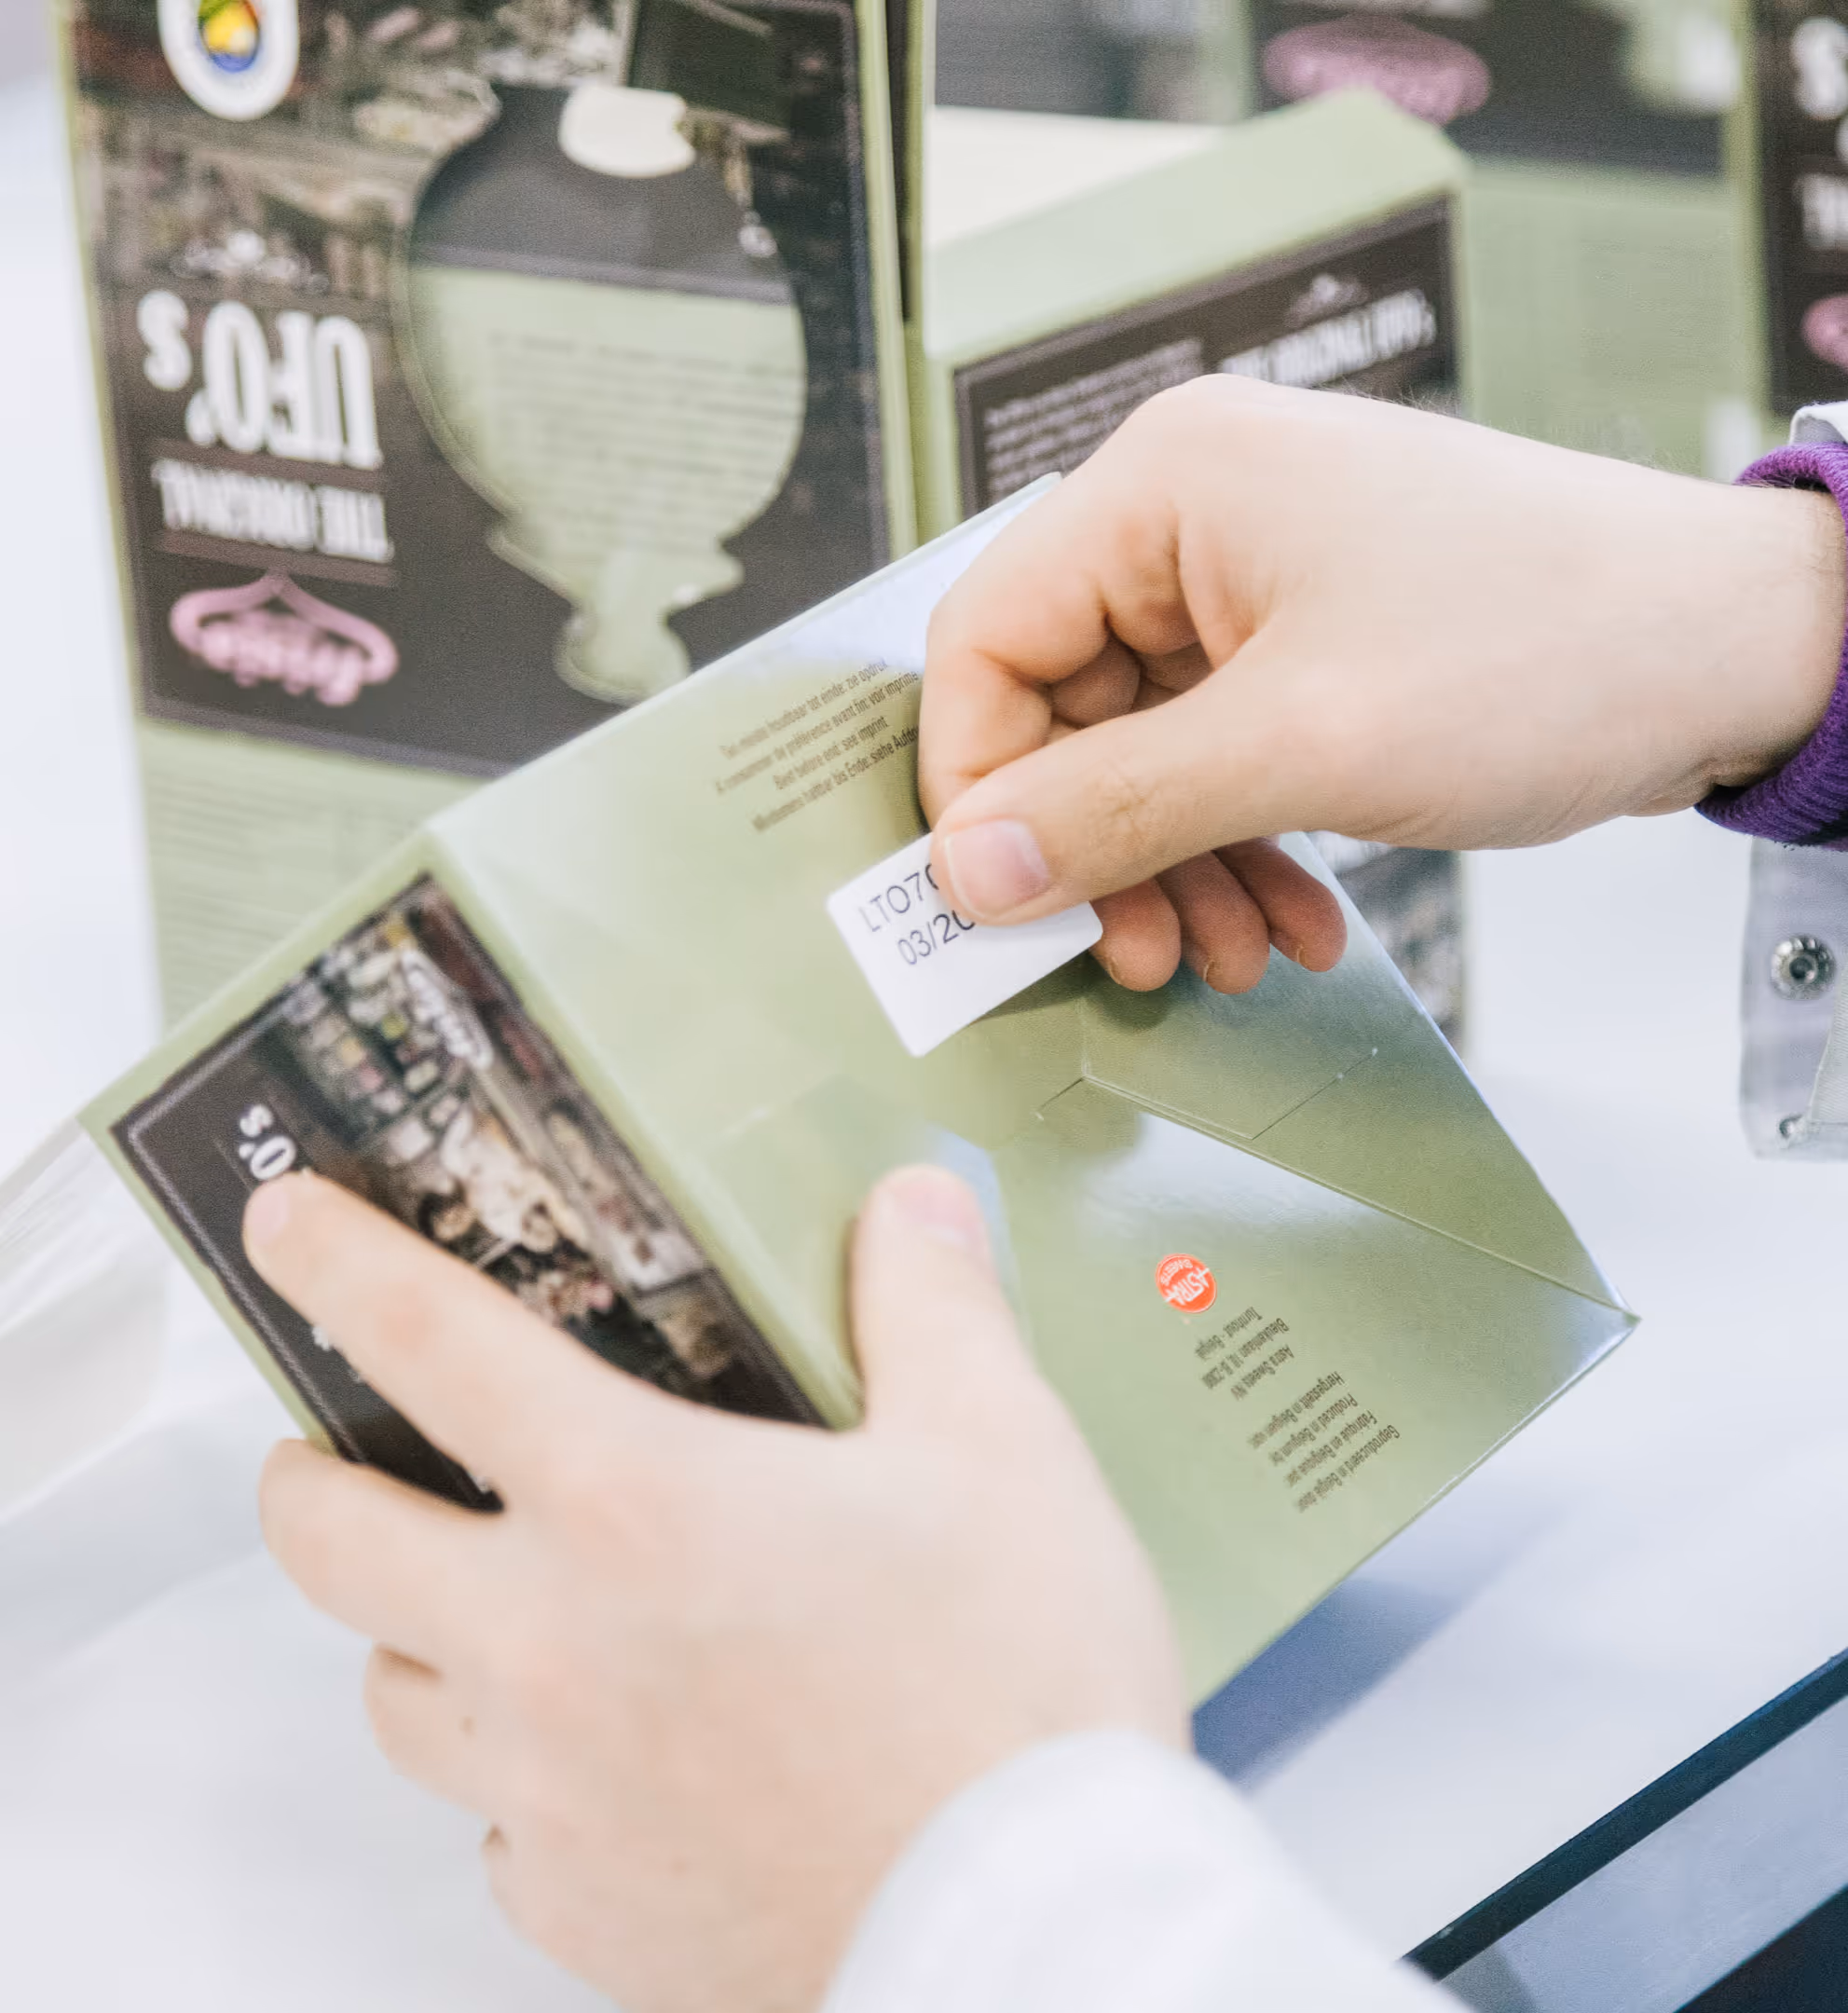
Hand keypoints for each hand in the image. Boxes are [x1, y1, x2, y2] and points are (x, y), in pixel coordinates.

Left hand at [245, 1168, 1184, 2012]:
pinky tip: (600, 1759)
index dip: (339, 1261)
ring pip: (394, 1694)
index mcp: (633, 1501)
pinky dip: (515, 1779)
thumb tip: (912, 1208)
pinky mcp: (585, 1911)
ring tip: (481, 1601)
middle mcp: (550, 1644)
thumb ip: (933, 1306)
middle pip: (330, 1540)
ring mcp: (551, 1791)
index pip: (429, 1342)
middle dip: (309, 1475)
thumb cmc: (1014, 1694)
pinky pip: (493, 1830)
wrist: (1040, 1934)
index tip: (289, 1225)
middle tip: (338, 1449)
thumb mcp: (1001, 1451)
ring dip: (410, 1629)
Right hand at [922, 377, 1844, 990]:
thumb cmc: (1549, 648)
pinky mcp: (1309, 645)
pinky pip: (1220, 762)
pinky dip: (1240, 848)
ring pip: (1142, 754)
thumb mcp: (1302, 743)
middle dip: (1100, 852)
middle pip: (1061, 711)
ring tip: (1229, 957)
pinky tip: (1289, 920)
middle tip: (1137, 953)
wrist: (1737, 650)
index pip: (986, 641)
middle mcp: (1193, 520)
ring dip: (1175, 870)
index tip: (1005, 901)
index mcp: (1165, 486)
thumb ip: (1114, 808)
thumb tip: (966, 870)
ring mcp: (1253, 583)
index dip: (978, 785)